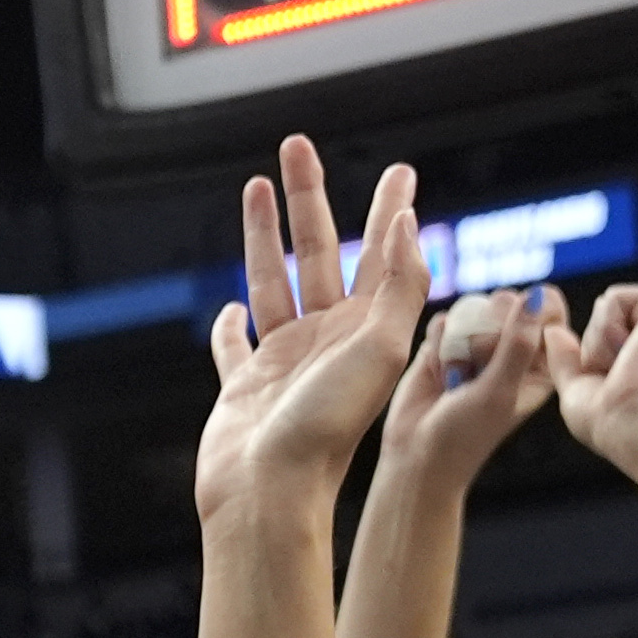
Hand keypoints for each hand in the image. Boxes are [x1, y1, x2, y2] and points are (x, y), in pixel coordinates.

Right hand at [194, 139, 430, 525]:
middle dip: (310, 197)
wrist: (269, 490)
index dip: (391, 211)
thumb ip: (399, 285)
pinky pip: (235, 345)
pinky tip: (228, 306)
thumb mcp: (381, 348)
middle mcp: (326, 340)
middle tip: (298, 147)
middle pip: (318, 251)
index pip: (382, 254)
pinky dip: (230, 325)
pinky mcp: (244, 386)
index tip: (400, 171)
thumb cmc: (326, 428)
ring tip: (256, 187)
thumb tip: (408, 224)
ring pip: (272, 281)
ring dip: (264, 235)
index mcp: (365, 330)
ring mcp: (284, 361)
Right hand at [379, 282, 561, 495]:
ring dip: (461, 338)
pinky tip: (438, 373)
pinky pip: (444, 321)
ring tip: (456, 375)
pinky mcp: (445, 346)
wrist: (416, 457)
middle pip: (509, 304)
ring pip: (474, 308)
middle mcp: (511, 352)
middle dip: (489, 325)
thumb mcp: (499, 391)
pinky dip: (438, 343)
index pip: (550, 313)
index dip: (532, 310)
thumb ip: (517, 343)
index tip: (513, 324)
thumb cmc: (465, 436)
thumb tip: (535, 295)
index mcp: (540, 365)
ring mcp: (477, 347)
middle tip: (479, 357)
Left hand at [542, 283, 637, 476]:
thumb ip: (566, 360)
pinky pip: (614, 299)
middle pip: (607, 318)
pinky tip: (629, 353)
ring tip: (625, 366)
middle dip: (596, 348)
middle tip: (617, 377)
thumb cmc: (611, 423)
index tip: (614, 387)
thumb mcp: (580, 390)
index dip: (596, 359)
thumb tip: (552, 331)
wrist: (636, 427)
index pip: (610, 334)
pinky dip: (607, 330)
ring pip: (608, 307)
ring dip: (600, 342)